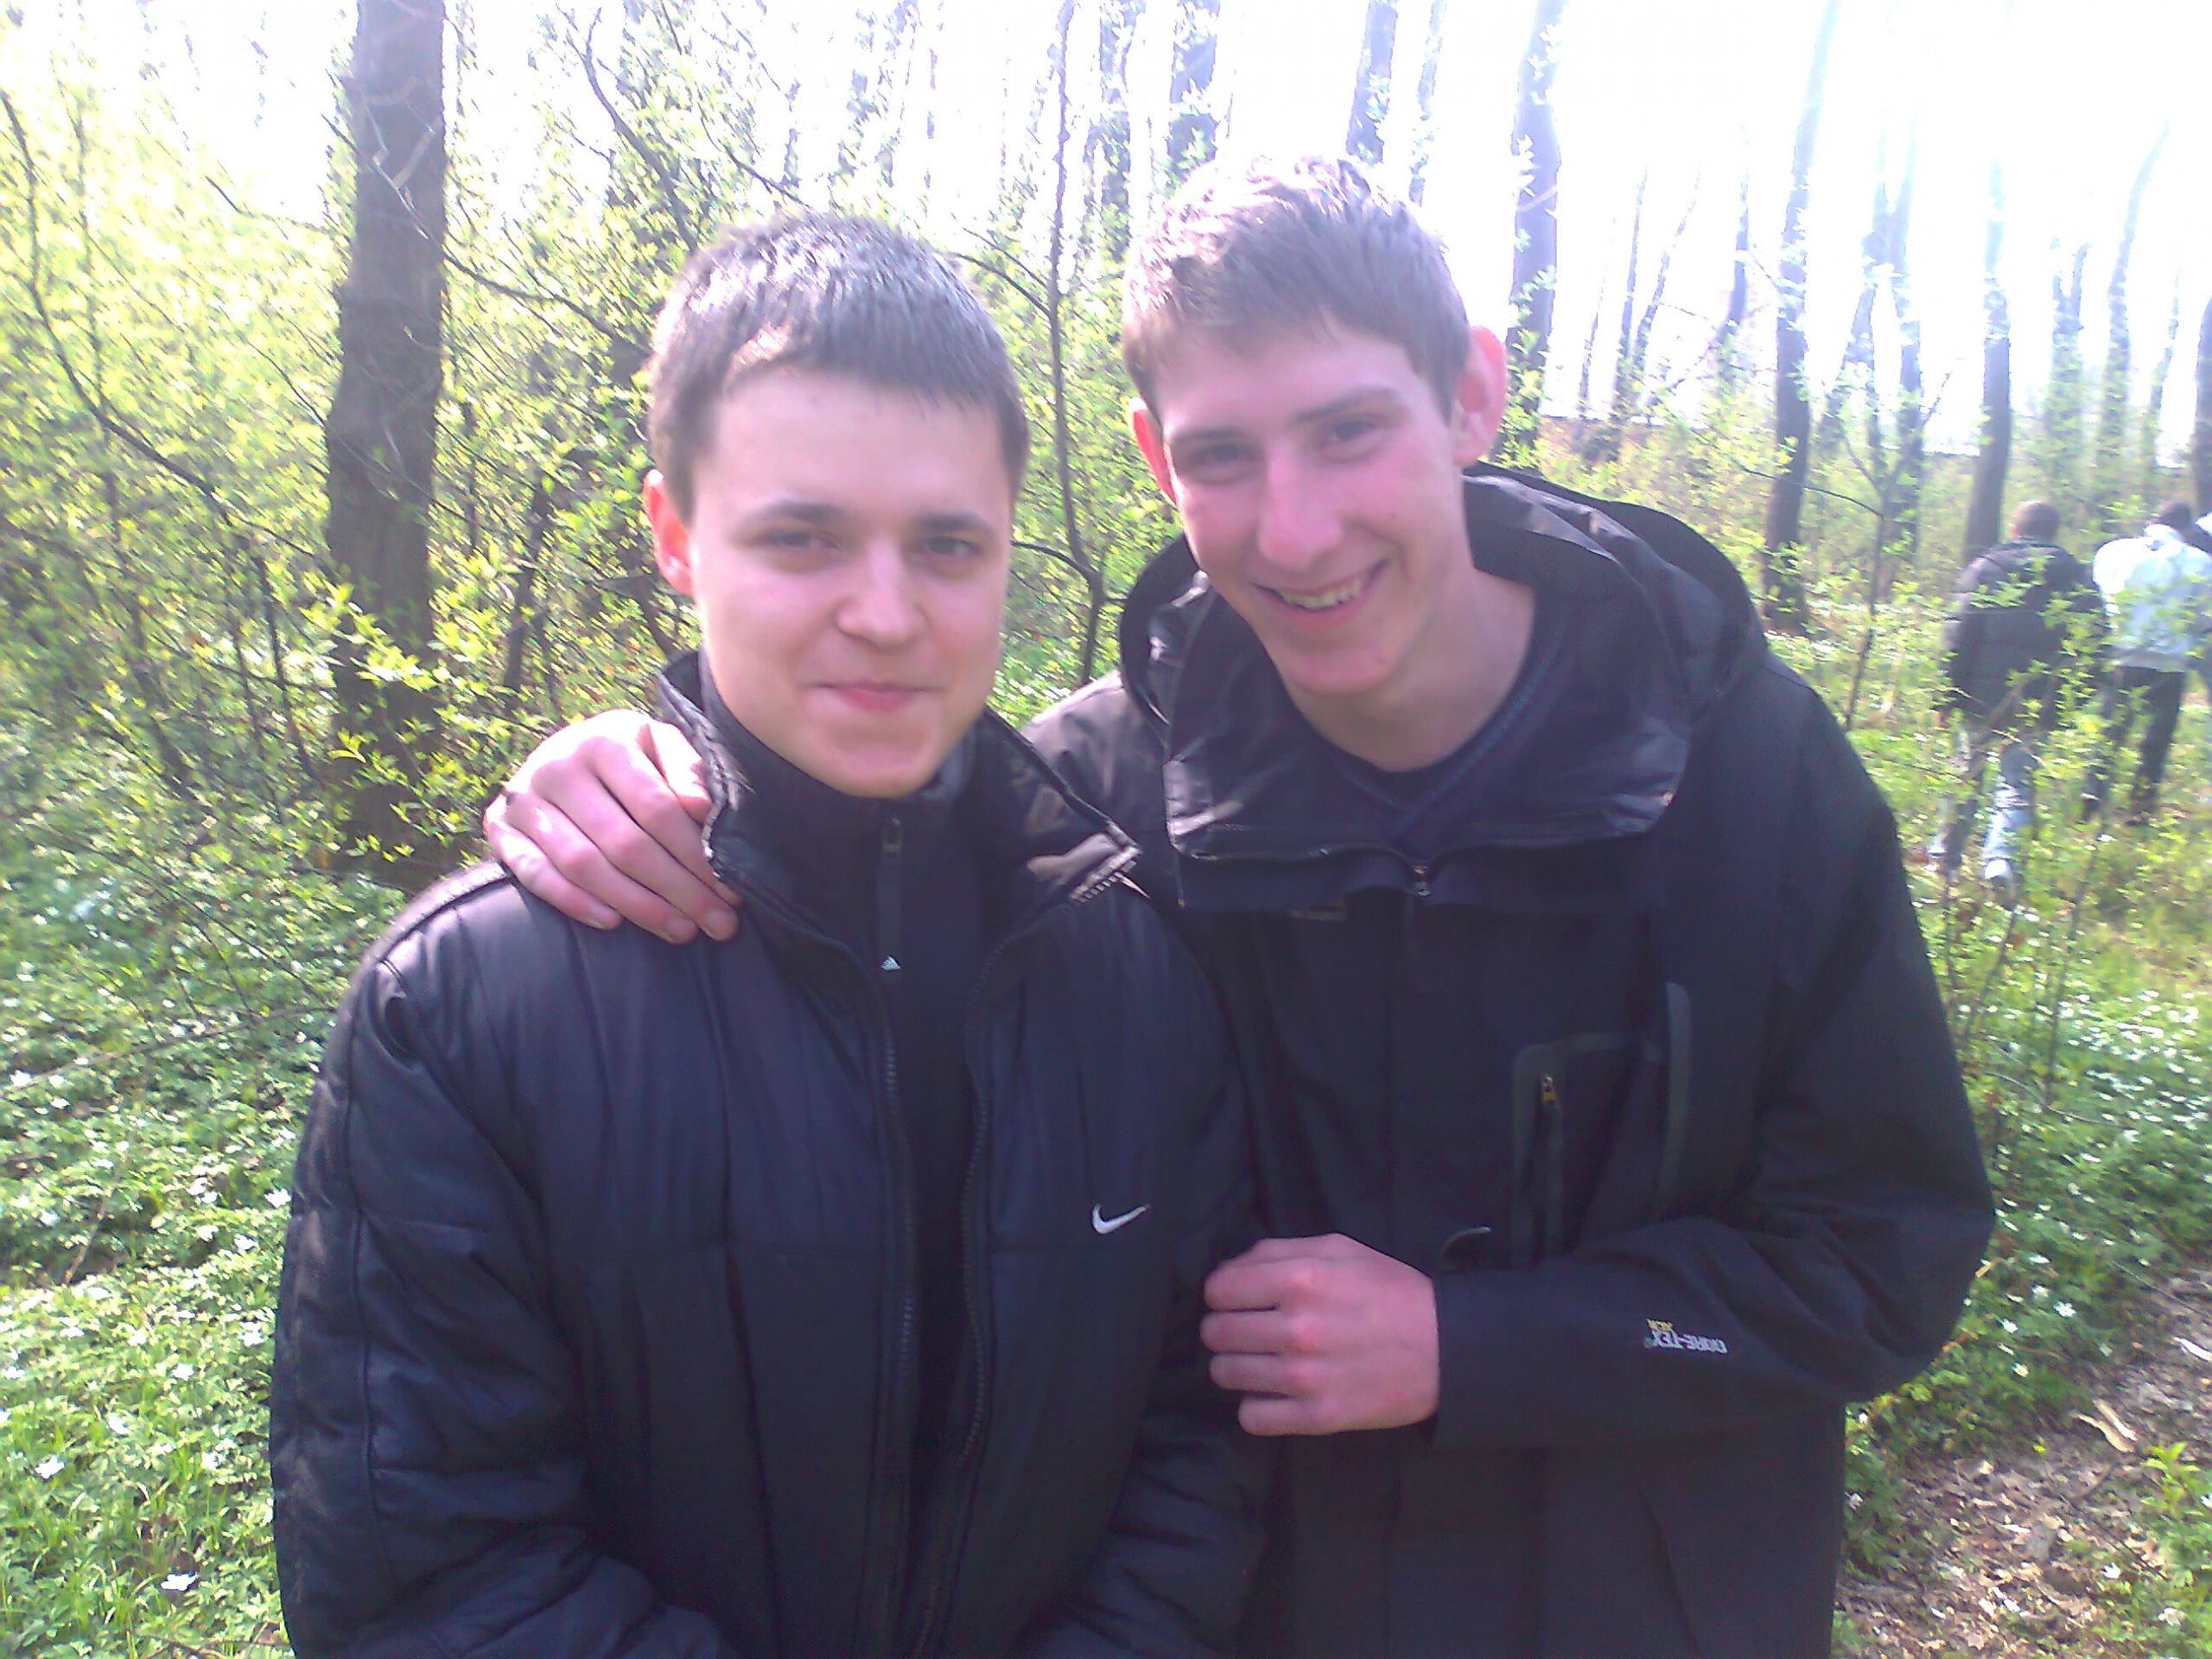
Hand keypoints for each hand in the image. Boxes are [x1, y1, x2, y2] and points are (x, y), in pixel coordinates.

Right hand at [483, 711, 739, 943]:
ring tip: (681, 931)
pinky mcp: (499, 827)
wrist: (565, 749)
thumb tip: (702, 809)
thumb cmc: (630, 755)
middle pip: (625, 844)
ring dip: (637, 906)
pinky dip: (575, 903)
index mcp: (604, 740)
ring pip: (584, 866)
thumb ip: (687, 769)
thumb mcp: (662, 745)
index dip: (697, 855)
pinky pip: (535, 876)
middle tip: (718, 924)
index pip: (657, 809)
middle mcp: (557, 765)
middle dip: (679, 890)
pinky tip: (615, 923)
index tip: (731, 891)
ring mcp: (523, 798)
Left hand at [1201, 1234, 1438, 1435]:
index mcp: (1301, 1279)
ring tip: (1261, 1359)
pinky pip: (1251, 1417)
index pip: (1217, 1289)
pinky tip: (1274, 1391)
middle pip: (1216, 1332)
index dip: (1223, 1292)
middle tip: (1249, 1330)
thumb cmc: (1390, 1292)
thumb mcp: (1339, 1249)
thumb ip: (1277, 1251)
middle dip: (1225, 1328)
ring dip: (1236, 1365)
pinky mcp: (1317, 1418)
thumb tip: (1226, 1272)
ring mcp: (1305, 1377)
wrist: (1445, 1349)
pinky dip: (1256, 1405)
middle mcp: (1297, 1328)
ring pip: (1226, 1374)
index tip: (1239, 1299)